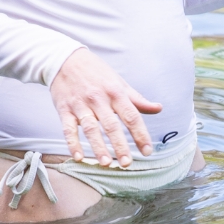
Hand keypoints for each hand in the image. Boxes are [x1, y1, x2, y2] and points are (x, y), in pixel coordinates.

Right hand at [47, 46, 161, 165]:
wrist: (64, 60)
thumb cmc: (97, 74)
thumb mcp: (119, 83)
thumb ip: (137, 99)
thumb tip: (159, 109)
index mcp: (116, 93)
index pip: (132, 116)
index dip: (140, 134)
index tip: (147, 151)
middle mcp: (98, 99)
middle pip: (111, 125)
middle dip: (120, 145)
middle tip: (127, 163)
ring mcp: (80, 104)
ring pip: (90, 128)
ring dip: (98, 147)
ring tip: (106, 163)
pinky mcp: (64, 109)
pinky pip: (68, 128)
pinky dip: (72, 143)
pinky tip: (78, 157)